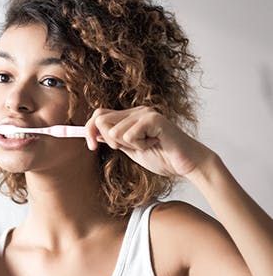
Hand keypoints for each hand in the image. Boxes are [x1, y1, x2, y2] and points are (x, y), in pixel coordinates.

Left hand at [84, 106, 212, 177]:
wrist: (187, 164)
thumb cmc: (163, 158)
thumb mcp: (130, 149)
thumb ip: (115, 140)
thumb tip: (92, 134)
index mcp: (130, 117)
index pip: (99, 115)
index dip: (89, 130)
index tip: (91, 146)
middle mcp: (136, 111)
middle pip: (101, 120)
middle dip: (108, 140)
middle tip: (128, 148)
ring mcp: (145, 113)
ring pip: (114, 131)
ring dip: (128, 145)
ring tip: (147, 145)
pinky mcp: (153, 119)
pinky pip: (129, 135)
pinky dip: (139, 146)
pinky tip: (155, 144)